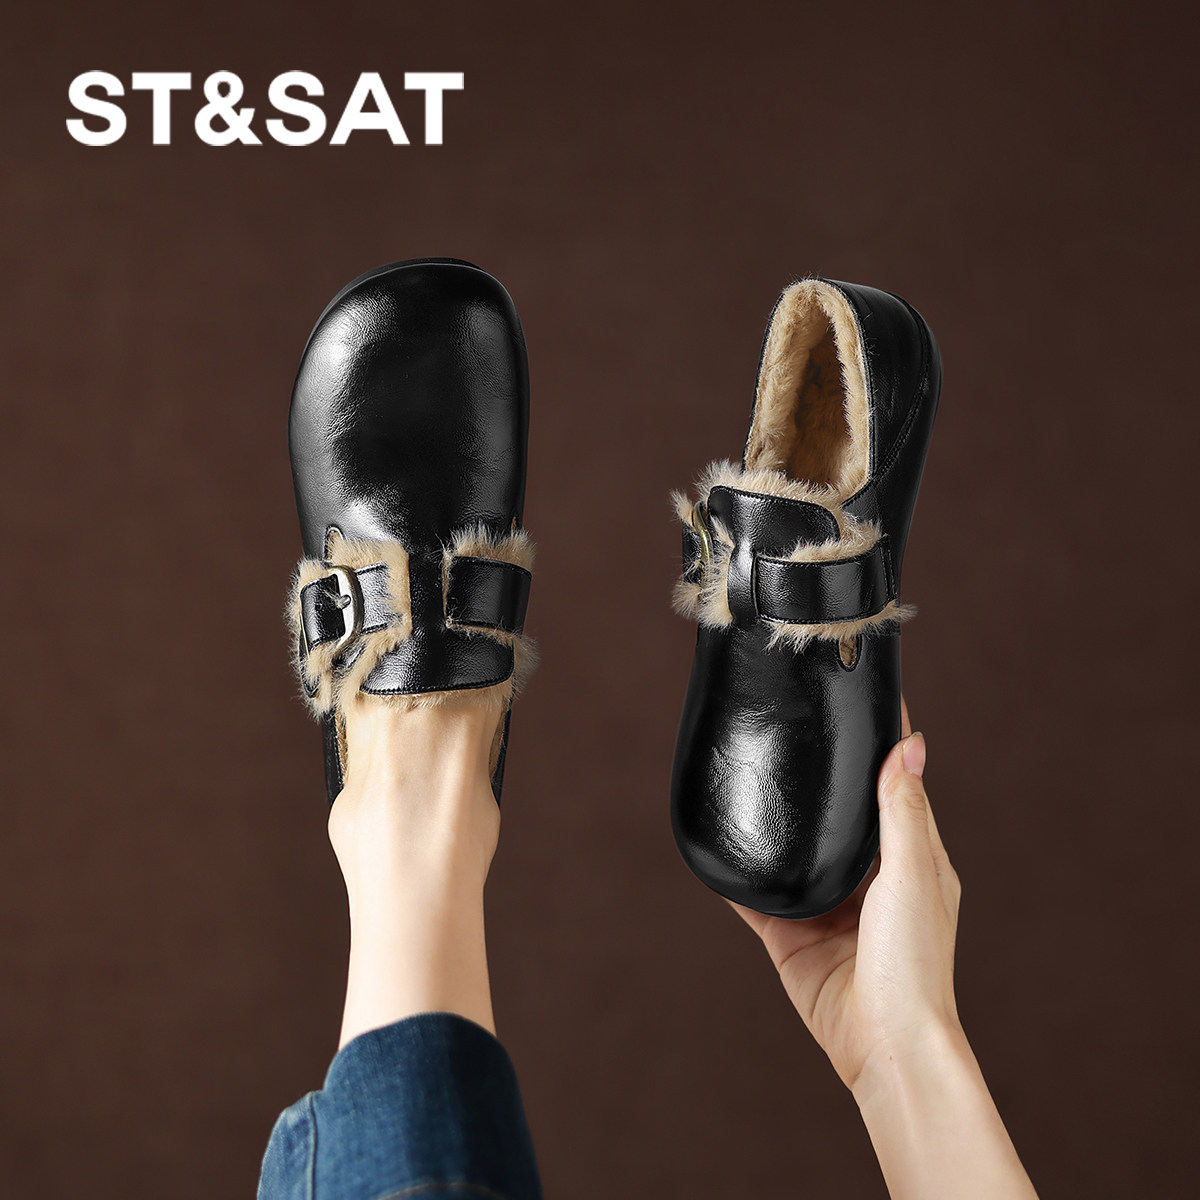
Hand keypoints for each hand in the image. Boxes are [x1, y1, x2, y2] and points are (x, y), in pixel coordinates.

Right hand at [732, 699, 962, 1093]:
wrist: (884, 1046)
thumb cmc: (915, 964)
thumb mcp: (912, 874)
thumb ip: (902, 810)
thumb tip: (912, 743)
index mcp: (910, 860)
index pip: (894, 786)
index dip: (881, 745)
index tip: (862, 697)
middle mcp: (869, 880)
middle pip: (839, 816)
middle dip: (821, 779)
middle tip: (795, 727)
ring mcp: (828, 907)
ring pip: (796, 851)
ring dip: (779, 823)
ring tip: (752, 774)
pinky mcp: (791, 934)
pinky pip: (758, 896)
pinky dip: (740, 875)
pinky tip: (722, 844)